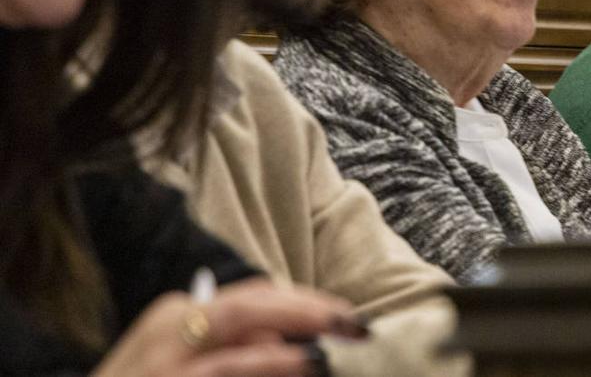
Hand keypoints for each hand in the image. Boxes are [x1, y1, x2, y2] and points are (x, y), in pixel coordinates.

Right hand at [92, 277, 365, 376]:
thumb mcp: (177, 351)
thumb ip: (228, 338)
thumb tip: (293, 339)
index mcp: (175, 314)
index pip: (251, 296)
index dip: (303, 302)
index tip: (341, 315)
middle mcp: (167, 337)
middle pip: (247, 311)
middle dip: (305, 313)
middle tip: (352, 325)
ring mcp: (164, 374)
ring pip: (234, 362)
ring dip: (283, 360)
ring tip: (322, 361)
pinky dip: (258, 376)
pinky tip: (289, 373)